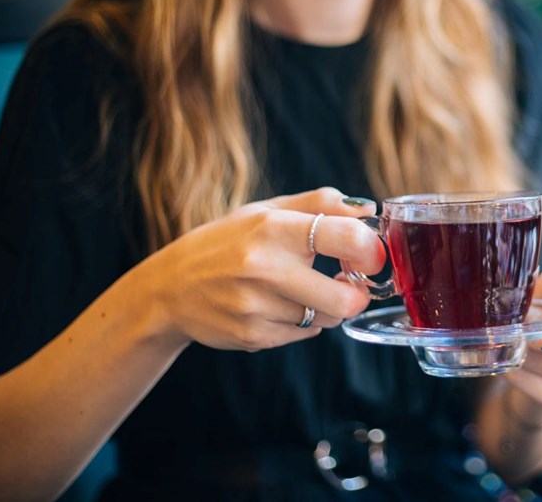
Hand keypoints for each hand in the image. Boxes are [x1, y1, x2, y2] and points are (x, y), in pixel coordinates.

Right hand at [132, 188, 384, 351]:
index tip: (371, 255)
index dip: (371, 250)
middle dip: (357, 293)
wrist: (169, 288)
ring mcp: (257, 307)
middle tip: (348, 282)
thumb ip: (321, 204)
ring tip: (302, 288)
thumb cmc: (227, 242)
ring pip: (326, 317)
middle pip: (344, 298)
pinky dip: (303, 321)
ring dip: (326, 306)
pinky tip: (277, 305)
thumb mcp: (267, 211)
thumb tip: (370, 210)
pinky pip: (304, 333)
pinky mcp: (253, 336)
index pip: (347, 238)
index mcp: (273, 228)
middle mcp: (264, 268)